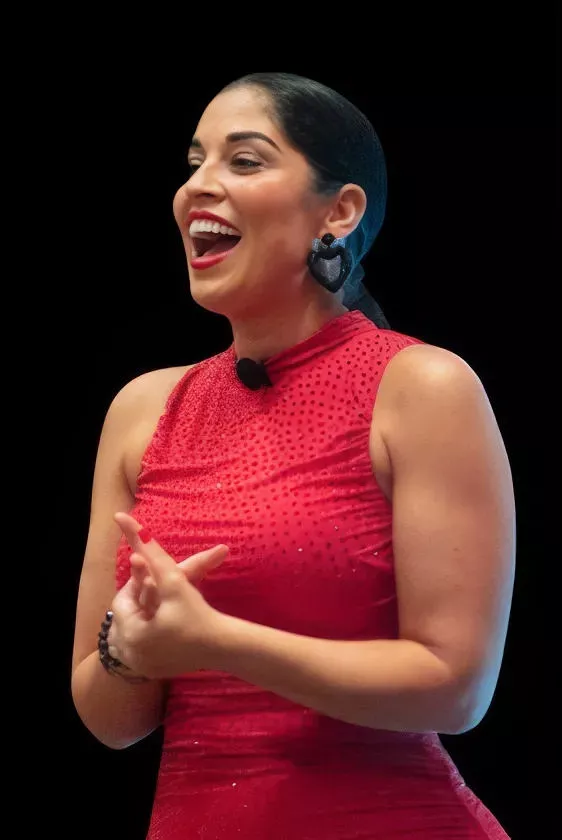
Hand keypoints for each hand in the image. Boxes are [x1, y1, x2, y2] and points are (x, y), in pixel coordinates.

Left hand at [109, 511, 229, 678]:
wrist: (225, 647)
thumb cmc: (198, 614)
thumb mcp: (172, 580)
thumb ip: (149, 549)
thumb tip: (122, 518)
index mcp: (131, 634)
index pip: (123, 600)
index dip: (138, 584)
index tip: (156, 579)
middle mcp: (130, 655)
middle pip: (127, 616)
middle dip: (140, 600)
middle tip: (159, 590)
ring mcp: (140, 667)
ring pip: (132, 632)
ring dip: (143, 616)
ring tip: (161, 606)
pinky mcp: (152, 673)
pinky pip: (140, 649)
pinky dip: (148, 634)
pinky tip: (164, 626)